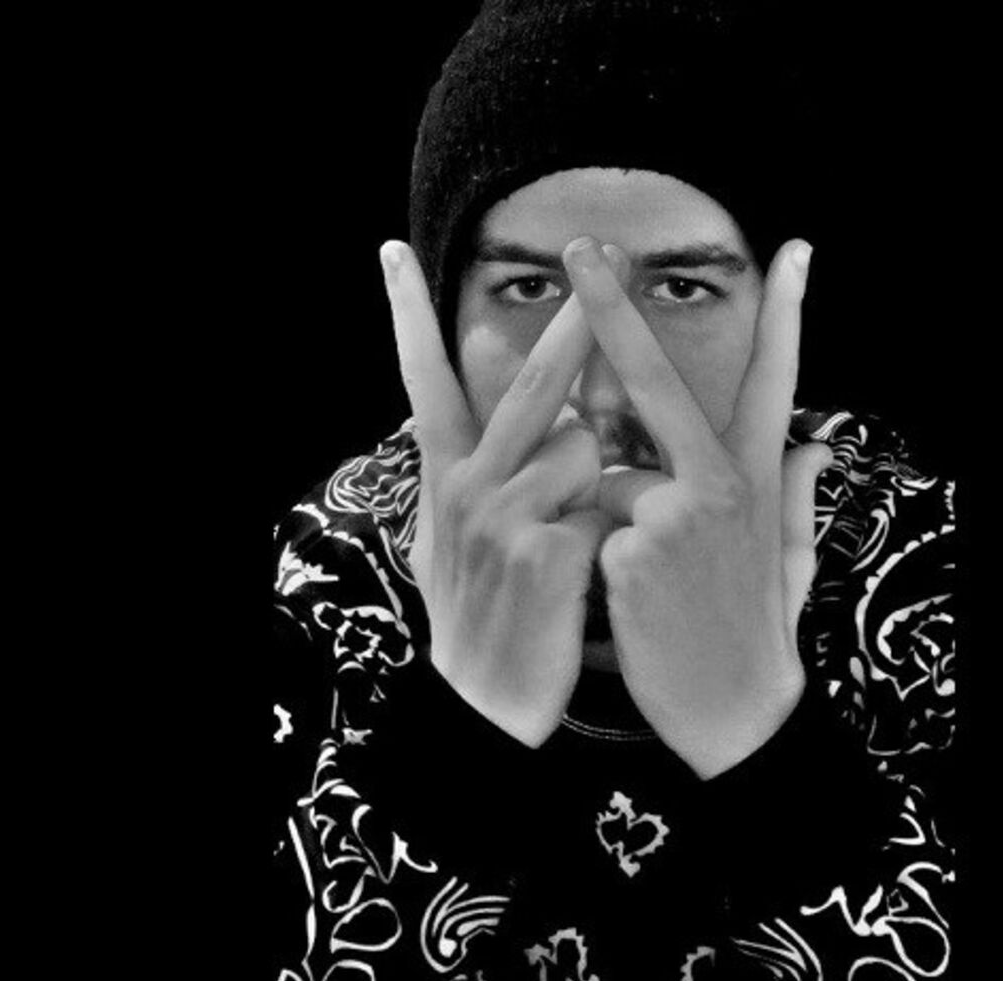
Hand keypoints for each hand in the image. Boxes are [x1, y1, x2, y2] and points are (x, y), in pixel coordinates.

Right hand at [381, 240, 610, 747]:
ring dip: (597, 483)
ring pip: (582, 450)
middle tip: (601, 252)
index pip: (421, 381)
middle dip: (571, 321)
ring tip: (571, 542)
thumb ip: (462, 474)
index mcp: (445, 478)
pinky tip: (584, 578)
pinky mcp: (548, 554)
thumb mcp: (446, 540)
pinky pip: (606, 508)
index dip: (404, 316)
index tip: (390, 253)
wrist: (482, 707)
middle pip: (527, 384)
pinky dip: (611, 533)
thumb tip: (466, 420)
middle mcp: (468, 487)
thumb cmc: (476, 616)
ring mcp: (506, 520)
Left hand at [562, 238, 833, 777]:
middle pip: (655, 378)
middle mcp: (718, 484)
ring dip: (613, 517)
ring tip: (655, 581)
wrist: (734, 713)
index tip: (796, 252)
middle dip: (612, 308)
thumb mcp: (788, 556)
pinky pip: (591, 526)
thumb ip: (796, 491)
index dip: (791, 315)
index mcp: (756, 478)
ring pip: (609, 478)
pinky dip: (598, 554)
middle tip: (580, 246)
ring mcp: (675, 515)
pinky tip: (633, 601)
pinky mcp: (632, 551)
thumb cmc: (756, 630)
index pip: (777, 380)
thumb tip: (819, 443)